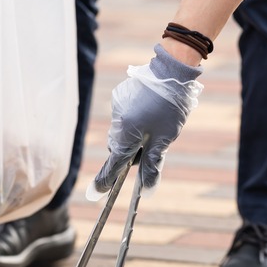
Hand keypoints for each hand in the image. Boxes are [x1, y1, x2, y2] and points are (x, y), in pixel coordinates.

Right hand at [91, 63, 202, 195]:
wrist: (171, 72)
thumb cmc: (170, 107)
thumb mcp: (165, 140)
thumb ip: (153, 165)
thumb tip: (147, 191)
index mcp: (126, 135)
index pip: (113, 165)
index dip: (105, 182)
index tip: (96, 194)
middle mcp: (117, 123)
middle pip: (119, 148)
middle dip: (130, 154)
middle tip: (150, 149)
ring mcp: (116, 108)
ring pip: (122, 133)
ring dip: (134, 136)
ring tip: (155, 125)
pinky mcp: (120, 97)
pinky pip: (123, 117)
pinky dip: (134, 120)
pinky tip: (149, 111)